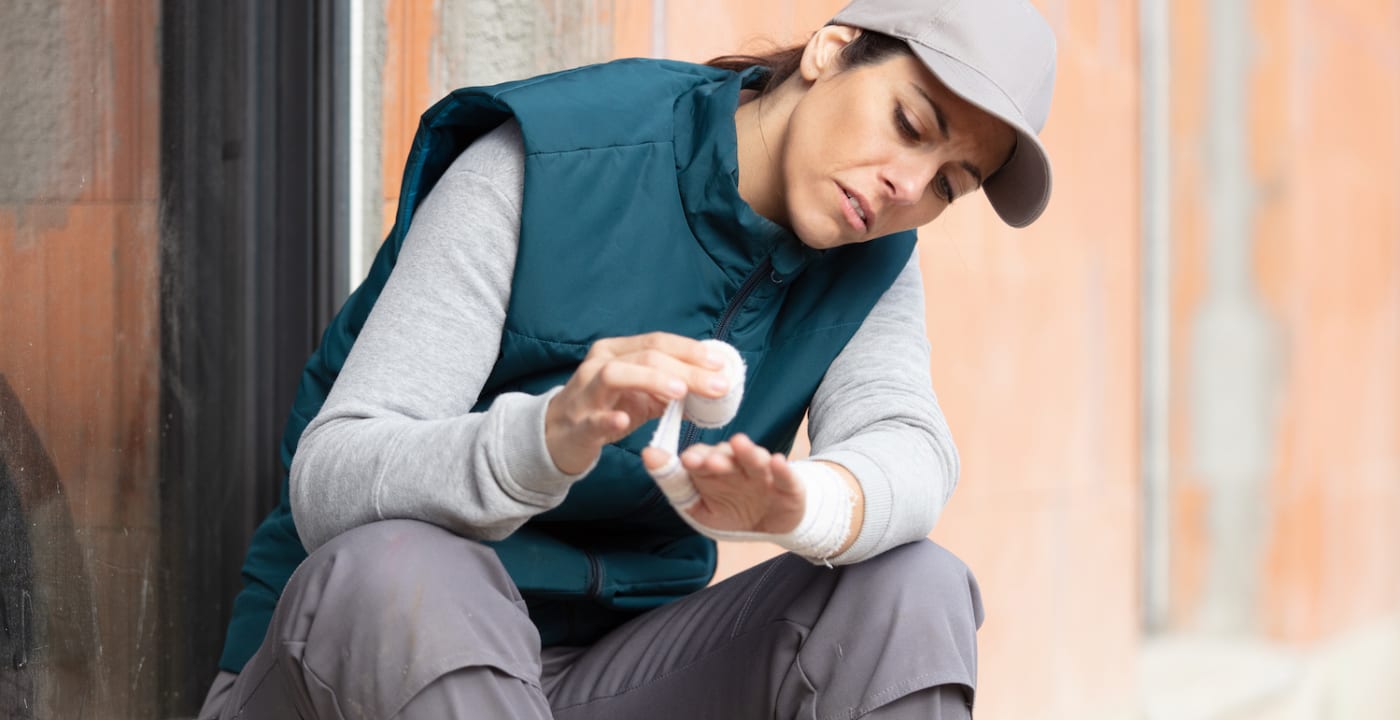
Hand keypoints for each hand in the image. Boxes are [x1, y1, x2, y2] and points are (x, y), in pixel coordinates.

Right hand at [546, 332, 729, 474]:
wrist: (557, 436)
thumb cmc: (604, 409)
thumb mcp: (640, 395)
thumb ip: (670, 388)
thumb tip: (713, 386)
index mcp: (616, 352)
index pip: (657, 342)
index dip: (690, 351)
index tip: (721, 364)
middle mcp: (599, 364)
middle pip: (645, 356)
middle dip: (686, 368)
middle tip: (717, 384)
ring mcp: (586, 393)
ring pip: (616, 374)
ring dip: (651, 380)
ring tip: (680, 391)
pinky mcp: (578, 423)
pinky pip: (592, 419)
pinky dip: (608, 419)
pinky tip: (624, 421)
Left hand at [641, 433, 804, 534]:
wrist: (772, 525)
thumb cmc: (732, 513)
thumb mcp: (700, 508)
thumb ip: (677, 486)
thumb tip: (648, 454)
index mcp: (712, 469)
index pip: (700, 459)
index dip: (695, 460)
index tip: (687, 461)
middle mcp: (737, 465)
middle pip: (727, 457)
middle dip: (718, 458)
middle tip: (709, 459)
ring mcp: (762, 473)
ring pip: (754, 460)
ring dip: (747, 453)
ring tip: (740, 444)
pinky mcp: (788, 484)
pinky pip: (785, 475)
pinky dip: (781, 468)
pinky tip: (776, 461)